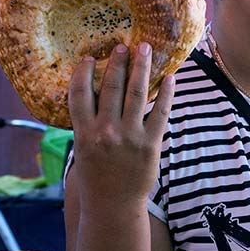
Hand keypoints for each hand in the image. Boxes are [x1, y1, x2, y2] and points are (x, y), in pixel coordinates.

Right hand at [68, 41, 174, 208]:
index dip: (83, 73)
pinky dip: (166, 93)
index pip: (79, 94)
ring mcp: (129, 137)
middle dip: (118, 62)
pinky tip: (170, 77)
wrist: (113, 206)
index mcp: (84, 133)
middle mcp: (106, 132)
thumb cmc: (95, 178)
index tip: (89, 57)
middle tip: (122, 45)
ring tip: (145, 49)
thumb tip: (90, 97)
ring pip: (136, 93)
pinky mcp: (150, 145)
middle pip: (111, 88)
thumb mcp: (82, 151)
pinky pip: (160, 113)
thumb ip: (86, 125)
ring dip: (141, 68)